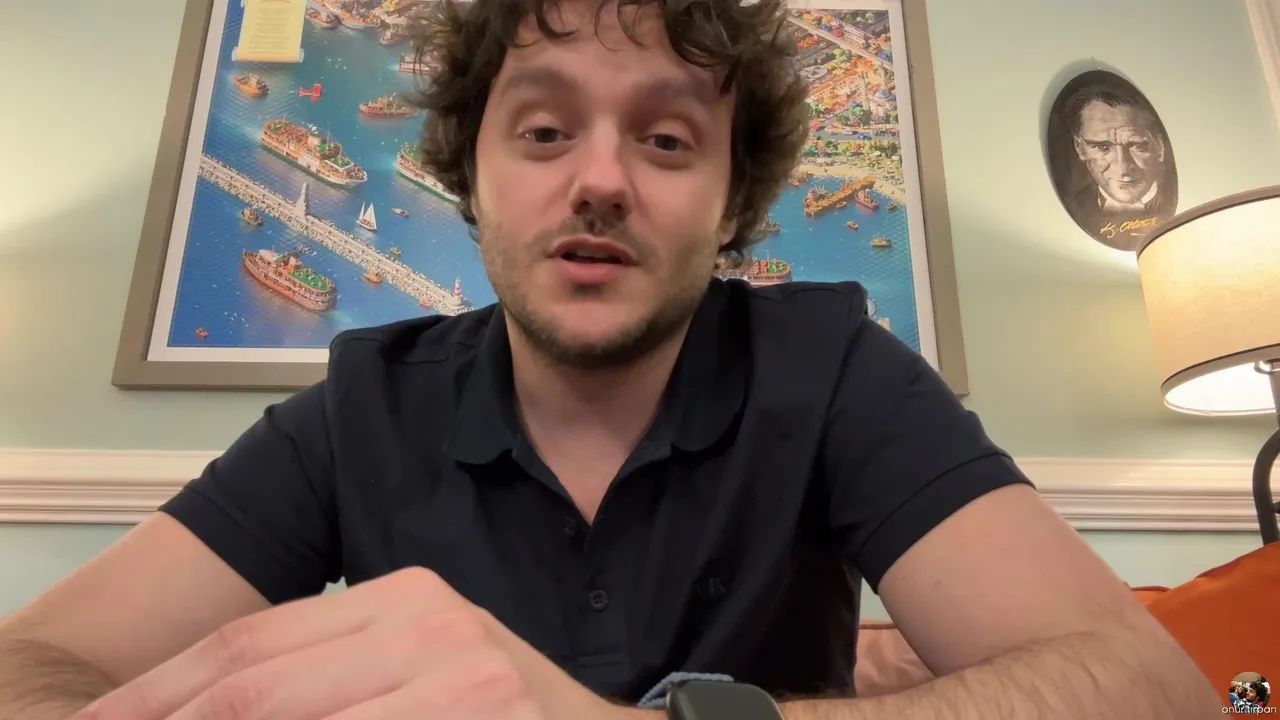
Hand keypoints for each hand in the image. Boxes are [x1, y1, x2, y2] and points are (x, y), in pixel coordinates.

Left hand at [74, 567, 628, 719]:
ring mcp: (455, 674)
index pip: (250, 644)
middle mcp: (424, 620)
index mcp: (400, 596)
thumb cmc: (504, 714)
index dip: (161, 692)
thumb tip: (220, 705)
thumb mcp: (416, 669)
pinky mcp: (477, 713)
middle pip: (256, 685)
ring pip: (292, 718)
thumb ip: (328, 680)